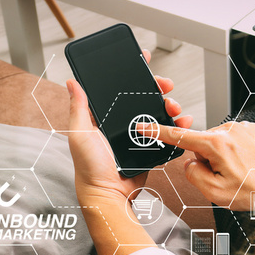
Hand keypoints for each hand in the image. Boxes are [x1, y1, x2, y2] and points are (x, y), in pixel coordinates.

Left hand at [66, 49, 191, 204]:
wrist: (109, 195)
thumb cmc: (89, 168)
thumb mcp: (80, 134)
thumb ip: (78, 108)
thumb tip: (72, 82)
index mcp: (104, 116)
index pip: (119, 87)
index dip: (132, 72)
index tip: (142, 59)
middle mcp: (121, 122)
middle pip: (144, 96)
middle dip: (157, 87)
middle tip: (165, 85)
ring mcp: (138, 135)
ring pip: (158, 112)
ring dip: (170, 105)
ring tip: (175, 107)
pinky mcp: (150, 147)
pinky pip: (166, 132)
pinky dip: (177, 126)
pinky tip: (182, 122)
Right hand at [146, 121, 254, 209]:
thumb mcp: (214, 193)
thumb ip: (193, 175)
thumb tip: (190, 164)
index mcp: (217, 144)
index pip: (179, 137)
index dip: (157, 132)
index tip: (143, 126)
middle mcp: (230, 130)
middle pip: (202, 144)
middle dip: (207, 160)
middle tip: (226, 177)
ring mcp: (244, 127)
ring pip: (218, 142)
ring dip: (223, 157)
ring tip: (242, 172)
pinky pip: (234, 140)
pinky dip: (237, 153)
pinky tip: (249, 165)